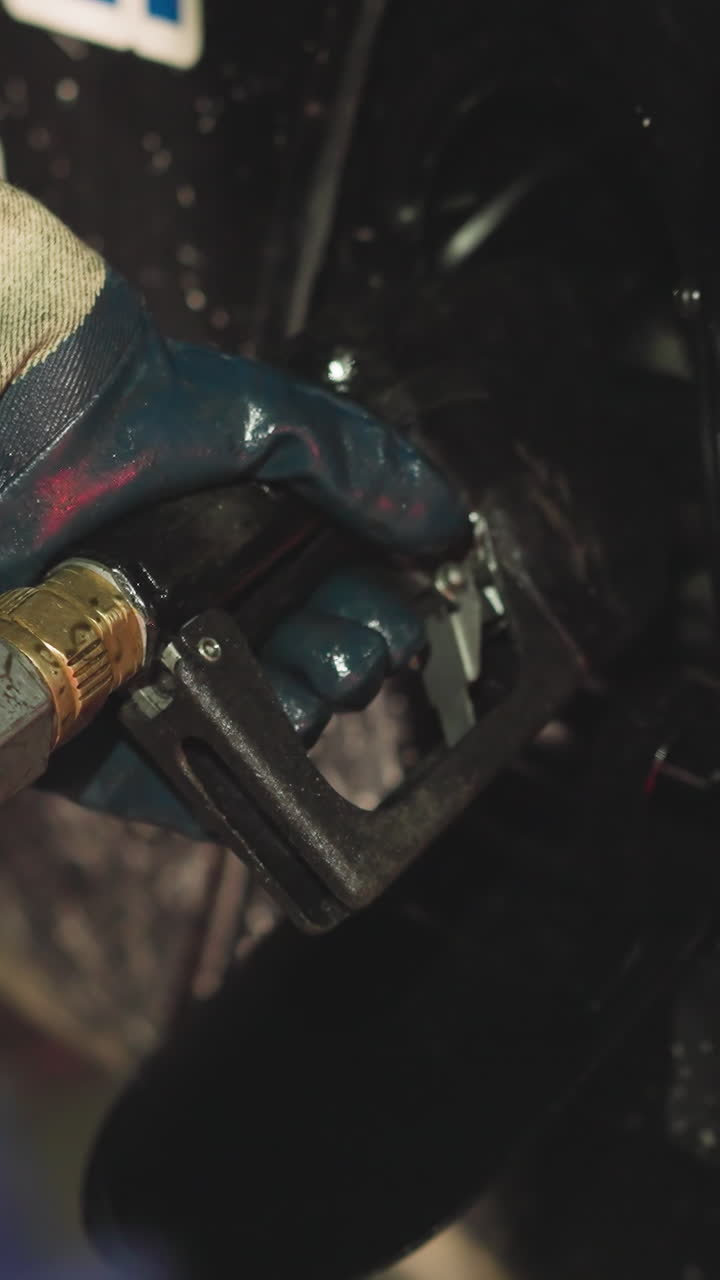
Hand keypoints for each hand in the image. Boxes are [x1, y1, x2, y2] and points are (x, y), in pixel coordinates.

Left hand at [0, 182, 467, 821]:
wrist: (20, 415)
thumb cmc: (128, 406)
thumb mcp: (272, 421)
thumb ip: (362, 469)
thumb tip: (444, 519)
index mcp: (257, 546)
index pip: (341, 604)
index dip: (378, 620)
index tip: (397, 621)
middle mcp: (210, 605)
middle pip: (304, 672)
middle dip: (345, 670)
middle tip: (351, 655)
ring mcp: (154, 661)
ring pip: (245, 727)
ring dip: (290, 725)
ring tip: (299, 695)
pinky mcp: (96, 710)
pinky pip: (155, 778)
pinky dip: (202, 792)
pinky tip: (241, 777)